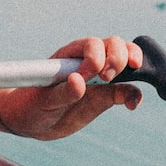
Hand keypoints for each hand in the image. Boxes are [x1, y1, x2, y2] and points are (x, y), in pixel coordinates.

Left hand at [0, 35, 143, 140]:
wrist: (31, 121)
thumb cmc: (32, 105)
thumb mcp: (43, 101)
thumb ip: (62, 92)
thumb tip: (79, 81)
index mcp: (70, 56)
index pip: (92, 44)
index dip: (94, 58)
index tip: (83, 78)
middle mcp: (88, 61)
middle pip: (115, 45)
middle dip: (118, 57)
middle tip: (106, 78)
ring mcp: (99, 78)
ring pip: (126, 60)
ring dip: (133, 65)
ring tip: (129, 80)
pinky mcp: (106, 96)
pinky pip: (128, 90)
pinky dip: (135, 95)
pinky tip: (131, 105)